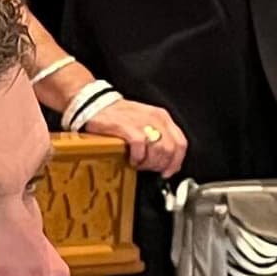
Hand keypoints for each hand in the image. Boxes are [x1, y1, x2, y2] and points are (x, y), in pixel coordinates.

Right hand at [72, 89, 188, 176]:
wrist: (96, 104)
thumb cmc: (119, 116)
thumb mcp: (145, 123)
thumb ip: (158, 138)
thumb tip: (165, 161)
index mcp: (162, 117)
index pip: (180, 144)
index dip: (176, 162)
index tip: (167, 172)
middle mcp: (155, 118)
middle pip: (170, 150)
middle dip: (159, 165)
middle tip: (148, 168)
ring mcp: (142, 122)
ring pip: (158, 150)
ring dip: (148, 163)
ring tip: (138, 164)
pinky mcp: (127, 126)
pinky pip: (140, 147)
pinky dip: (137, 158)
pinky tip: (131, 159)